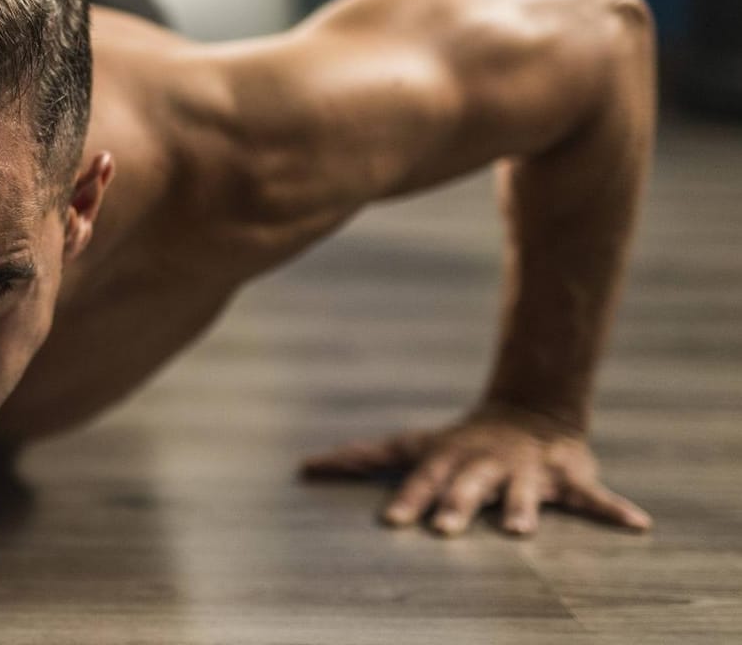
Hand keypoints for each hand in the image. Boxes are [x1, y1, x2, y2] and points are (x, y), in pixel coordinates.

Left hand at [299, 403, 650, 536]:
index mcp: (449, 460)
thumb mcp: (413, 444)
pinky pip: (596, 497)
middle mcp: (485, 465)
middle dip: (457, 507)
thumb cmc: (458, 441)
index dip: (407, 499)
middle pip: (468, 488)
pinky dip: (616, 510)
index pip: (422, 481)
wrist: (528, 410)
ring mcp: (527, 472)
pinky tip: (638, 525)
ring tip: (522, 531)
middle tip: (445, 530)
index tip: (390, 522)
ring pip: (526, 492)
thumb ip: (361, 458)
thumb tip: (303, 467)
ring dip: (524, 509)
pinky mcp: (568, 477)